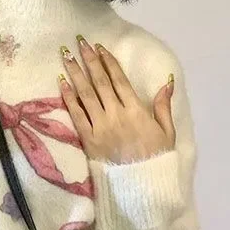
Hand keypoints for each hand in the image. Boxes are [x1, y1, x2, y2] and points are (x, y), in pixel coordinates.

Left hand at [59, 37, 175, 163]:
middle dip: (89, 61)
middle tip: (79, 43)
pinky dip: (69, 98)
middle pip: (100, 82)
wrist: (140, 187)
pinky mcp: (88, 140)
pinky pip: (77, 115)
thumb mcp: (168, 133)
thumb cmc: (155, 160)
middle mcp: (116, 115)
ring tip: (66, 57)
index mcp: (137, 111)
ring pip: (86, 95)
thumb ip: (164, 107)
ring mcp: (100, 127)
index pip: (119, 80)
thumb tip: (166, 83)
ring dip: (75, 74)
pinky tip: (62, 84)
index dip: (108, 62)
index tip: (99, 47)